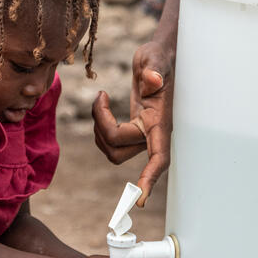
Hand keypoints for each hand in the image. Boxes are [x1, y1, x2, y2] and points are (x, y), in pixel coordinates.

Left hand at [92, 41, 173, 204]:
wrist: (158, 56)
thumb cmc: (158, 57)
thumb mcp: (155, 57)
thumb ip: (155, 69)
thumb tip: (153, 80)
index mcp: (160, 122)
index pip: (158, 157)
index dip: (150, 179)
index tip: (140, 200)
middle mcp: (152, 133)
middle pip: (117, 149)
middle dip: (101, 126)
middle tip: (100, 96)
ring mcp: (142, 134)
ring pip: (110, 149)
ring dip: (97, 127)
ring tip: (101, 98)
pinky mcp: (132, 130)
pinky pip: (108, 141)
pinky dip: (99, 124)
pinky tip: (102, 104)